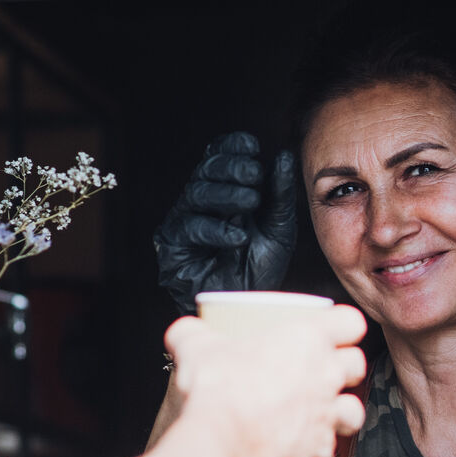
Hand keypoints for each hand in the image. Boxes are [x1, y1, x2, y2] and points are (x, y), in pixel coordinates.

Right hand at [155, 134, 299, 314]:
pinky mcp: (173, 247)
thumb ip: (280, 194)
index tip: (252, 146)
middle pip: (205, 170)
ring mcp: (183, 222)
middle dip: (231, 167)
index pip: (217, 156)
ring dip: (227, 194)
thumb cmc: (260, 268)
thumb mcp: (279, 229)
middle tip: (254, 174)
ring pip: (196, 193)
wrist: (245, 310)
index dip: (230, 146)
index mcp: (223, 192)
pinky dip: (217, 230)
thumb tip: (282, 155)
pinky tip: (238, 237)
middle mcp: (200, 203)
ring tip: (251, 202)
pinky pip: (190, 228)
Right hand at [165, 306, 367, 456]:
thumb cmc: (219, 392)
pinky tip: (300, 452)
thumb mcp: (196, 347)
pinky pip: (328, 454)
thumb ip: (192, 334)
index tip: (331, 331)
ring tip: (322, 414)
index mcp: (306, 341)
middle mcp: (325, 377)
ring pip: (354, 410)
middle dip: (344, 367)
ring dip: (341, 412)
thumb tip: (184, 332)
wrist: (222, 442)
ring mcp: (326, 416)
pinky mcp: (319, 451)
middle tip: (320, 371)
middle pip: (357, 365)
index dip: (343, 326)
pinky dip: (317, 455)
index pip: (350, 322)